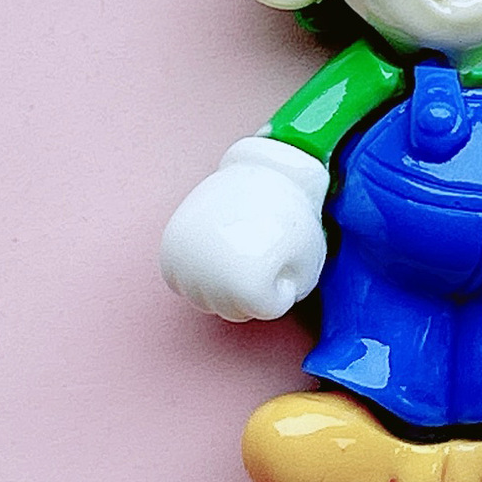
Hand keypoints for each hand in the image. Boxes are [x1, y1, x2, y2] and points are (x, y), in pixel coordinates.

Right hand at [160, 137, 328, 321]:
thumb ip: (290, 296)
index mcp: (245, 285)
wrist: (261, 171)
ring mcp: (185, 263)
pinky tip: (218, 251)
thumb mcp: (310, 264)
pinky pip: (181, 282)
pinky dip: (199, 272)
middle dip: (255, 288)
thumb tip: (261, 306)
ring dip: (226, 283)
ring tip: (242, 247)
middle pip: (235, 311)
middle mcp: (208, 279)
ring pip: (207, 299)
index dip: (283, 286)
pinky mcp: (170, 248)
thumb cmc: (292, 217)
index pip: (267, 310)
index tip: (284, 256)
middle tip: (263, 250)